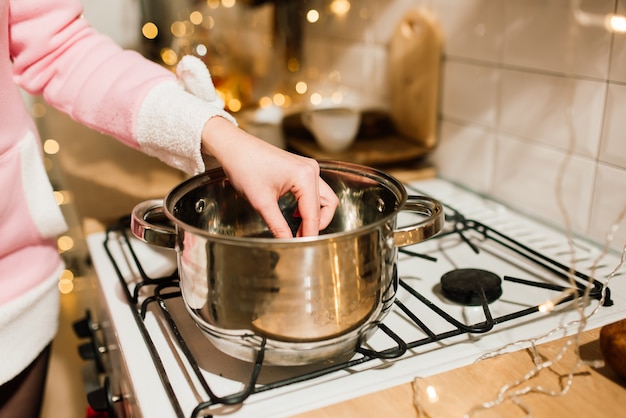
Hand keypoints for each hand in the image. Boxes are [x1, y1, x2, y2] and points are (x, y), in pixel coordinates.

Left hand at [201, 117, 337, 237]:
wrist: (234, 147)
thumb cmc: (245, 166)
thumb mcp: (261, 202)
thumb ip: (277, 225)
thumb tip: (287, 243)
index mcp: (305, 176)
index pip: (313, 213)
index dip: (309, 233)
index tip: (304, 248)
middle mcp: (311, 170)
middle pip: (327, 205)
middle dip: (316, 224)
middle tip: (300, 239)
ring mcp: (308, 167)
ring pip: (324, 197)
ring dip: (315, 215)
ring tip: (299, 229)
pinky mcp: (302, 168)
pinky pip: (314, 190)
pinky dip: (309, 205)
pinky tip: (295, 213)